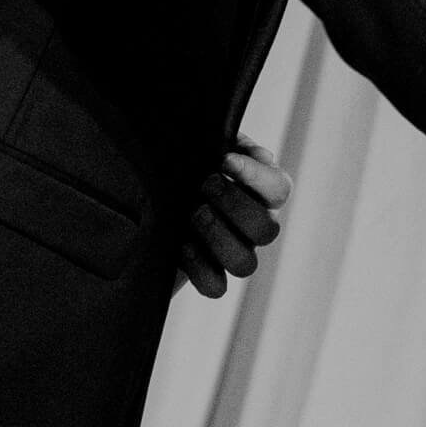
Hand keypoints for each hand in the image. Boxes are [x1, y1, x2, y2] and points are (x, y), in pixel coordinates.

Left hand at [177, 135, 290, 297]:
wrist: (146, 193)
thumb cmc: (182, 163)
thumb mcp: (200, 143)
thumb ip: (225, 139)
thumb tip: (252, 154)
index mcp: (260, 192)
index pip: (279, 188)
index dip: (255, 176)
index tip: (224, 159)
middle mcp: (253, 225)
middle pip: (267, 230)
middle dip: (234, 206)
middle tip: (205, 185)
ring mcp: (234, 252)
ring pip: (246, 264)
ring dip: (218, 238)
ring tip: (192, 215)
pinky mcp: (209, 274)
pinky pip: (216, 287)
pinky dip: (199, 267)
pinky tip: (180, 244)